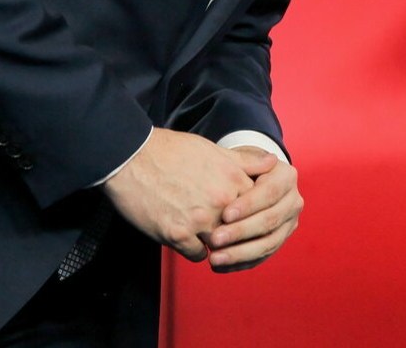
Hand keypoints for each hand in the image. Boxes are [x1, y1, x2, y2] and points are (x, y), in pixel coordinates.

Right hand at [101, 128, 254, 260]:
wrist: (133, 157)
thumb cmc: (172, 151)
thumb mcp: (214, 151)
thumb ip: (245, 162)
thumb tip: (273, 163)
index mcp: (233, 179)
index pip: (258, 206)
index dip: (251, 212)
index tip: (245, 216)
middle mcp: (221, 201)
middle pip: (242, 228)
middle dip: (237, 231)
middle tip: (228, 231)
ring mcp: (199, 219)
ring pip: (222, 244)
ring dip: (217, 242)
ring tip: (209, 236)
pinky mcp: (176, 235)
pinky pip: (198, 255)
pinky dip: (195, 250)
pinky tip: (190, 240)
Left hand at [203, 146, 303, 272]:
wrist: (250, 179)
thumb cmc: (240, 167)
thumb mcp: (243, 160)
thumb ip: (249, 161)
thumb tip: (267, 159)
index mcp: (287, 177)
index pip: (270, 193)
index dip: (248, 205)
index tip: (225, 215)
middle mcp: (294, 201)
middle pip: (270, 220)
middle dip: (241, 232)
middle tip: (214, 240)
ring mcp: (289, 223)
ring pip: (268, 243)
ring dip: (239, 253)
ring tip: (214, 259)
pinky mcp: (279, 240)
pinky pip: (262, 256)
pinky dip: (240, 263)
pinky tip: (219, 267)